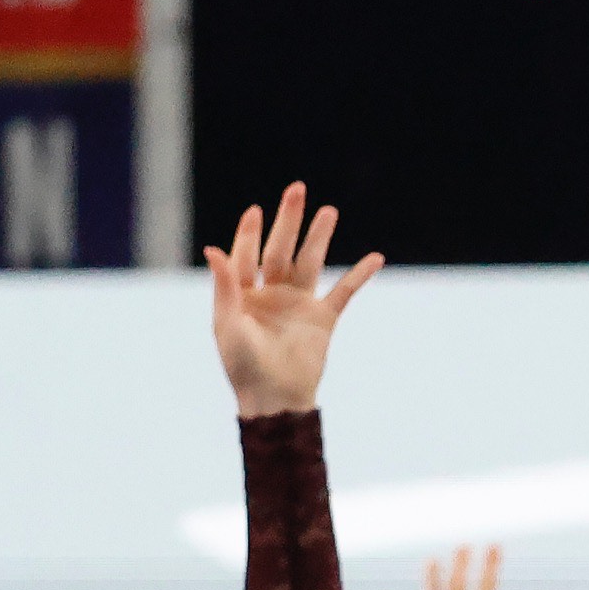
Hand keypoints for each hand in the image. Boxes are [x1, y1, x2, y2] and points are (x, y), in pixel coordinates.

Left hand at [207, 182, 381, 416]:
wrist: (275, 400)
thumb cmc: (243, 366)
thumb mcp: (227, 324)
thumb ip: (224, 286)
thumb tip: (212, 248)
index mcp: (243, 295)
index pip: (246, 254)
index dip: (250, 232)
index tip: (256, 211)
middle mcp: (271, 294)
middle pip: (280, 249)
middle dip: (288, 220)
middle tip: (297, 189)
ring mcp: (298, 305)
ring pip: (310, 262)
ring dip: (319, 237)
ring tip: (329, 211)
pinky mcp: (323, 320)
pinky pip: (343, 292)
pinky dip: (359, 276)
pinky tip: (375, 258)